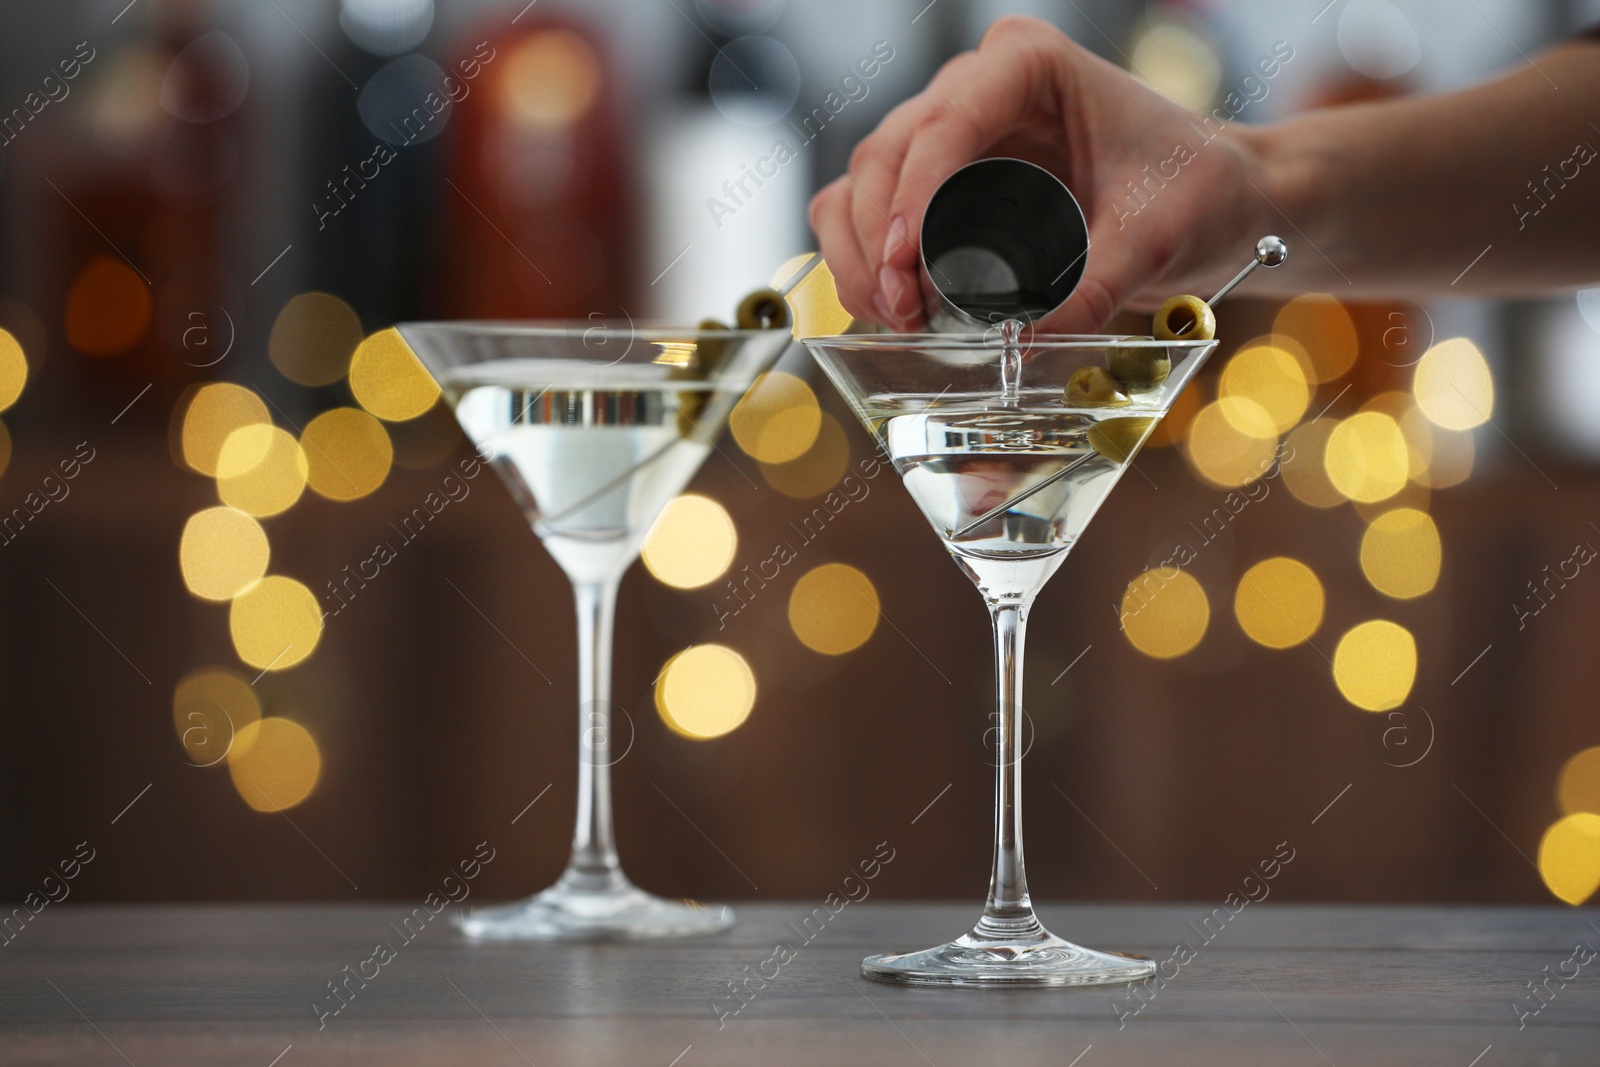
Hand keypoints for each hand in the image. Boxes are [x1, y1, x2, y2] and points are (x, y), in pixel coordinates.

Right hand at [809, 16, 1272, 332]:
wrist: (1215, 202)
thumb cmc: (1196, 191)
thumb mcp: (1156, 238)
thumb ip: (1092, 287)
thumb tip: (1019, 343)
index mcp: (1027, 66)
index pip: (945, 122)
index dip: (915, 195)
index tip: (909, 261)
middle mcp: (974, 90)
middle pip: (884, 155)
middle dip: (879, 238)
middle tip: (905, 310)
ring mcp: (949, 137)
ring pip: (860, 186)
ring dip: (861, 256)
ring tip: (897, 318)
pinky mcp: (940, 187)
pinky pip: (867, 218)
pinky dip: (864, 264)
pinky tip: (892, 310)